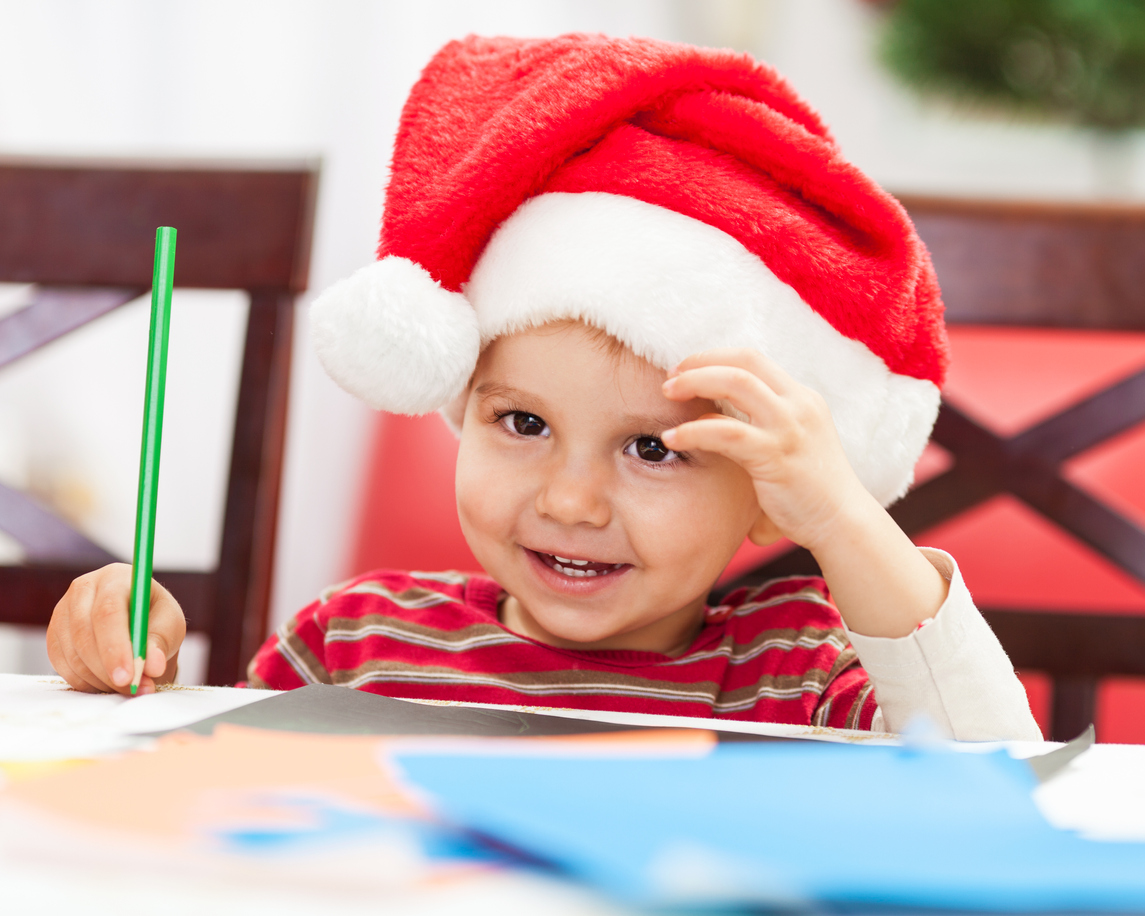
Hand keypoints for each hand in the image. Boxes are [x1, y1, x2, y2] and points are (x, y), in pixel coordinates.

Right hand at [47, 563, 185, 694]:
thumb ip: (160, 643)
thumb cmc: (156, 619)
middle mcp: (84, 588)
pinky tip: (108, 682)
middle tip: (131, 688)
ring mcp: (63, 611)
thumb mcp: (169, 625)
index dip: (116, 646)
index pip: (108, 611)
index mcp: (116, 577)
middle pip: (84, 632)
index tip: (129, 675)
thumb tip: (152, 667)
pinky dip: (86, 681)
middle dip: (107, 668)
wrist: (138, 622)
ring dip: (100, 677)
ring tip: (128, 685)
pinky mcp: (55, 634)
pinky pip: (63, 665)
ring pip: (73, 653)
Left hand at [660, 348, 866, 551]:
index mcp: (802, 398)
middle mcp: (799, 405)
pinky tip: (672, 438)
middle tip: (670, 376)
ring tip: (666, 394)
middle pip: (744, 361)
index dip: (714, 357)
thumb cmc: (810, 492)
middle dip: (701, 362)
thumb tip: (710, 419)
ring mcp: (789, 428)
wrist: (842, 523)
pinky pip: (726, 432)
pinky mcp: (775, 456)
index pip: (753, 360)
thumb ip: (758, 426)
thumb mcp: (788, 445)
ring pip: (736, 383)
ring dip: (694, 382)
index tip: (686, 369)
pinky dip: (693, 430)